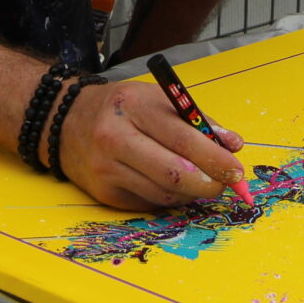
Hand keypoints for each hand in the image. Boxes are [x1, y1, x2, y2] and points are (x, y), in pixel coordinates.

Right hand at [53, 80, 248, 210]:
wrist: (66, 122)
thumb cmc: (122, 108)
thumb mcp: (157, 99)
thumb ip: (197, 120)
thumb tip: (233, 145)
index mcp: (134, 106)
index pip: (183, 138)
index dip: (215, 158)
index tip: (236, 170)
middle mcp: (115, 138)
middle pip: (173, 173)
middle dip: (208, 184)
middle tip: (224, 185)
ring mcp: (106, 168)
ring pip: (163, 194)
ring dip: (191, 193)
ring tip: (200, 182)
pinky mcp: (103, 193)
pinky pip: (148, 203)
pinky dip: (168, 198)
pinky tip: (172, 186)